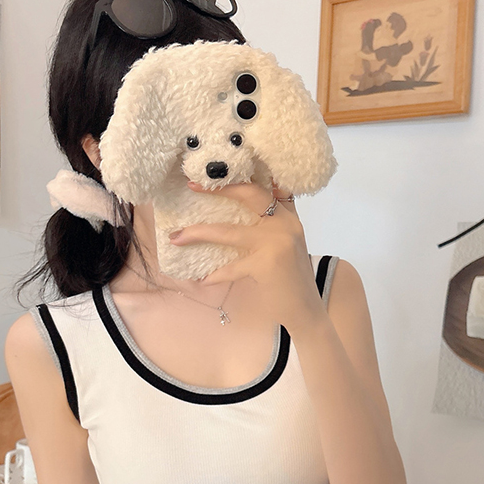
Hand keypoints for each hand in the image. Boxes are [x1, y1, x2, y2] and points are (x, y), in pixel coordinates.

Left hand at [169, 181, 327, 334]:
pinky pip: (231, 267)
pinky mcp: (266, 264)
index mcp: (289, 217)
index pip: (267, 186)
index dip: (241, 177)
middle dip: (218, 189)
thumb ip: (272, 226)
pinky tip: (202, 279)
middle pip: (249, 194)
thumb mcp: (288, 246)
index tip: (215, 174)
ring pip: (229, 231)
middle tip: (192, 187)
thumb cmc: (291, 280)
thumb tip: (236, 216)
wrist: (306, 310)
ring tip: (177, 237)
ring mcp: (277, 242)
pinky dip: (215, 275)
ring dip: (199, 233)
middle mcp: (285, 224)